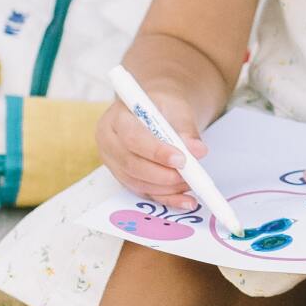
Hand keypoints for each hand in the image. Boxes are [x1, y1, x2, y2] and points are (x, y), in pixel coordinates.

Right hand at [97, 90, 207, 209]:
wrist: (155, 110)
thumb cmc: (162, 105)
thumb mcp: (176, 108)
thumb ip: (185, 128)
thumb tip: (197, 150)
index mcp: (116, 118)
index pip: (132, 138)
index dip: (157, 152)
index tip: (181, 159)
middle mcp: (109, 142)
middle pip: (131, 164)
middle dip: (163, 174)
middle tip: (189, 175)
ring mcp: (113, 163)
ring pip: (137, 182)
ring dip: (166, 187)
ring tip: (190, 182)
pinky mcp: (124, 178)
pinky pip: (144, 192)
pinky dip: (166, 198)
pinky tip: (185, 200)